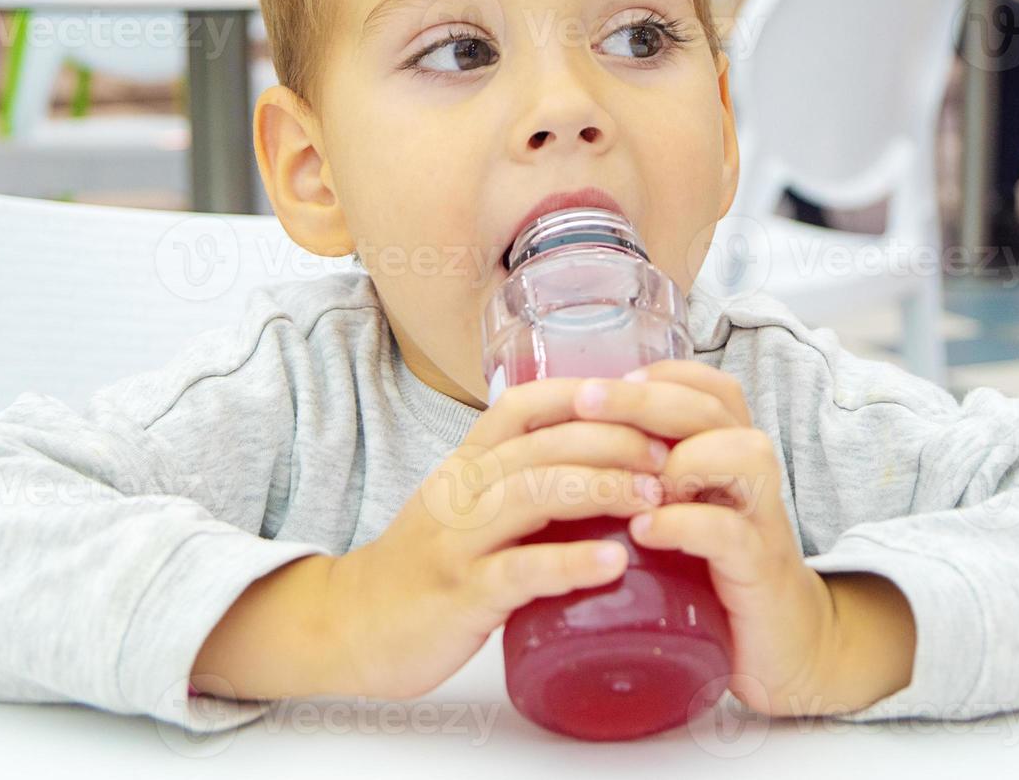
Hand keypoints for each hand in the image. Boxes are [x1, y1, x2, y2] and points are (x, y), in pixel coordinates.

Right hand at [317, 378, 666, 698]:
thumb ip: (519, 484)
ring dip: (602, 489)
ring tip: (656, 498)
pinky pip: (520, 570)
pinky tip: (615, 563)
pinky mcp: (460, 594)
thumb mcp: (464, 508)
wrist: (348, 625)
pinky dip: (570, 561)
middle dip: (614, 442)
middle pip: (542, 444)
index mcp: (466, 465)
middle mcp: (460, 491)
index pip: (523, 405)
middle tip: (670, 457)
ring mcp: (457, 541)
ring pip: (534, 493)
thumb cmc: (423, 567)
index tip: (642, 398)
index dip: (584, 394)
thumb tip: (603, 467)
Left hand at [569, 361, 917, 715]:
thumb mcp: (682, 510)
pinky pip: (728, 531)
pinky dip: (683, 525)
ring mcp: (762, 516)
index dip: (657, 375)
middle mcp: (754, 471)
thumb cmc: (715, 569)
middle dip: (644, 399)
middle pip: (711, 408)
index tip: (600, 384)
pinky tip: (642, 532)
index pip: (707, 386)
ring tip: (627, 482)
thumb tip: (569, 446)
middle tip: (586, 402)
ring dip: (679, 459)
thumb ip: (646, 475)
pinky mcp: (761, 567)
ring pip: (739, 453)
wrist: (782, 642)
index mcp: (731, 450)